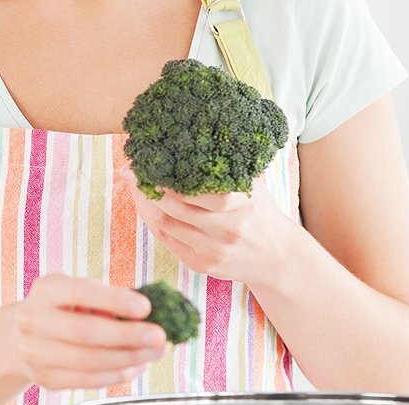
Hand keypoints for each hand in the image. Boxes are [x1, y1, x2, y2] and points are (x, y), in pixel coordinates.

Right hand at [10, 274, 166, 389]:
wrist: (21, 335)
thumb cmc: (65, 308)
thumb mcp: (79, 292)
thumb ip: (108, 300)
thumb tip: (150, 314)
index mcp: (47, 290)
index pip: (81, 292)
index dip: (114, 300)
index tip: (145, 307)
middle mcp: (34, 320)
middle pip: (86, 332)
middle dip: (129, 336)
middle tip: (160, 336)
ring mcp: (35, 353)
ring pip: (89, 361)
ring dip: (130, 358)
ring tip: (156, 352)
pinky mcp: (45, 379)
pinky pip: (88, 380)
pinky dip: (119, 375)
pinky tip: (139, 365)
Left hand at [121, 164, 288, 284]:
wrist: (275, 257)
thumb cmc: (259, 214)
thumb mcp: (252, 186)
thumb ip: (228, 167)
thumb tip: (195, 136)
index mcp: (241, 204)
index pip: (196, 190)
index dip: (166, 178)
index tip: (149, 161)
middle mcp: (227, 230)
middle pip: (174, 208)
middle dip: (148, 189)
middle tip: (133, 172)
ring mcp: (214, 251)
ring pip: (166, 225)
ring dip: (146, 205)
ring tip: (138, 188)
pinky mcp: (202, 265)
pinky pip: (168, 241)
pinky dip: (154, 222)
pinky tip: (150, 208)